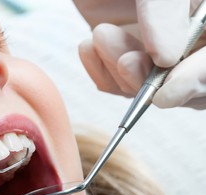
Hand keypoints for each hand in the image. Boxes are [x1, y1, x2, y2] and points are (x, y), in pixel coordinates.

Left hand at [76, 0, 205, 108]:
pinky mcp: (126, 54)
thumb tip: (164, 59)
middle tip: (128, 61)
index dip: (197, 80)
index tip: (164, 94)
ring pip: (146, 88)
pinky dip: (101, 71)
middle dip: (150, 80)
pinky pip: (117, 82)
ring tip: (101, 35)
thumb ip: (165, 13)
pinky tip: (88, 47)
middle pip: (184, 87)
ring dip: (119, 71)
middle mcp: (188, 41)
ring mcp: (156, 50)